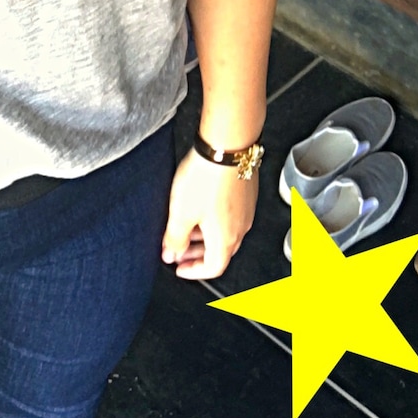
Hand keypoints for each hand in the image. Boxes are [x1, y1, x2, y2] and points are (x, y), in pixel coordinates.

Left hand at [161, 148, 259, 279]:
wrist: (228, 146)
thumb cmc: (207, 178)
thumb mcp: (181, 213)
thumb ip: (174, 238)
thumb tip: (171, 254)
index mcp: (226, 239)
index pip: (213, 268)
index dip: (193, 272)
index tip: (179, 268)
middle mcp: (241, 228)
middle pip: (220, 252)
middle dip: (197, 254)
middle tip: (179, 251)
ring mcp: (246, 210)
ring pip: (224, 233)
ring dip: (204, 237)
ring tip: (185, 228)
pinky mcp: (246, 193)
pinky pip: (229, 216)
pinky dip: (213, 220)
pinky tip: (199, 207)